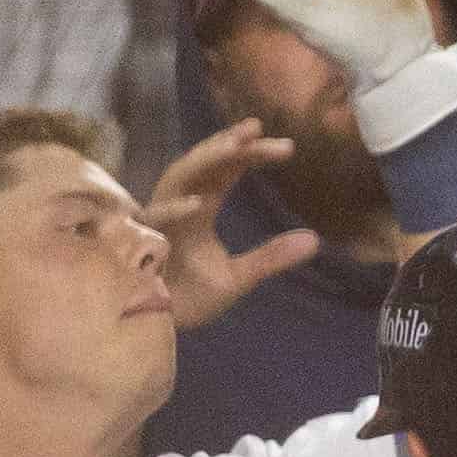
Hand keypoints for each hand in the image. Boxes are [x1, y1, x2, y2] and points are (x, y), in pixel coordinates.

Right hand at [141, 121, 320, 333]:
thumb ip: (271, 256)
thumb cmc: (188, 299)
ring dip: (204, 162)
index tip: (283, 144)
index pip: (224, 172)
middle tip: (258, 128)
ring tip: (235, 147)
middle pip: (202, 165)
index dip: (247, 153)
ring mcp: (158, 221)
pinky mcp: (141, 244)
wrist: (154, 327)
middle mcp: (177, 207)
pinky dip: (173, 210)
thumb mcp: (237, 278)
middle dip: (228, 145)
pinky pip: (154, 222)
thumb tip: (315, 240)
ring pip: (177, 179)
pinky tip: (197, 203)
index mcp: (198, 209)